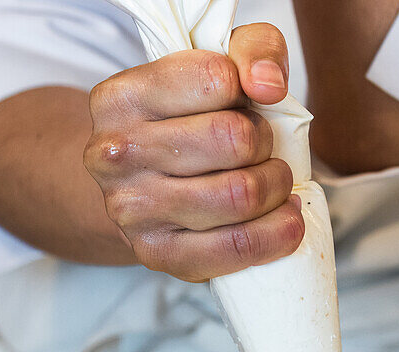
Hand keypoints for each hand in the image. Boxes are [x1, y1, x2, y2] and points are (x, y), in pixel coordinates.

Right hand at [84, 23, 304, 282]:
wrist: (140, 188)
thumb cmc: (186, 121)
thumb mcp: (216, 66)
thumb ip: (254, 49)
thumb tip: (268, 84)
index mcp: (119, 98)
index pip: (216, 78)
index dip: (247, 89)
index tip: (244, 102)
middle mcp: (115, 155)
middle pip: (234, 139)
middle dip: (265, 141)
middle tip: (261, 147)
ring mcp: (132, 210)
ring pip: (240, 194)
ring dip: (276, 186)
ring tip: (273, 181)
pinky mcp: (157, 254)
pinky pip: (237, 247)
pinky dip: (277, 233)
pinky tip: (283, 219)